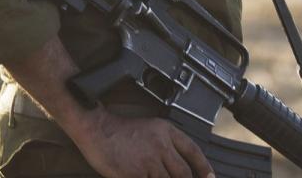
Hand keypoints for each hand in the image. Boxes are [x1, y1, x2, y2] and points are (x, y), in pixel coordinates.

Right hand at [73, 111, 213, 177]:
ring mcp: (150, 161)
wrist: (97, 129)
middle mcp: (162, 146)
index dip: (204, 167)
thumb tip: (175, 163)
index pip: (193, 151)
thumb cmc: (120, 130)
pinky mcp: (136, 174)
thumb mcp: (150, 129)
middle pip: (183, 173)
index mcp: (167, 132)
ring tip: (156, 177)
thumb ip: (165, 144)